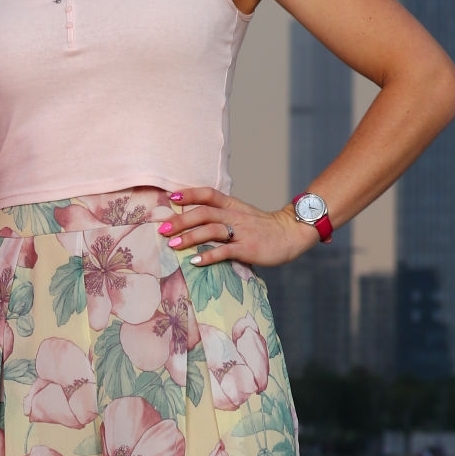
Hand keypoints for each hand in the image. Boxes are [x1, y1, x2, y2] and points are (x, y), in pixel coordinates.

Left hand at [160, 187, 315, 268]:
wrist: (291, 234)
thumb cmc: (262, 227)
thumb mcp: (241, 214)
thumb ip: (221, 214)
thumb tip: (194, 217)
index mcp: (232, 206)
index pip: (208, 194)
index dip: (190, 194)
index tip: (171, 197)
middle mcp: (235, 216)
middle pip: (204, 213)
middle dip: (181, 220)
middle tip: (162, 229)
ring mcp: (241, 232)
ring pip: (211, 230)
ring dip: (189, 237)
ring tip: (172, 245)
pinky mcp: (248, 249)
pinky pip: (225, 251)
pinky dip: (208, 256)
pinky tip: (194, 261)